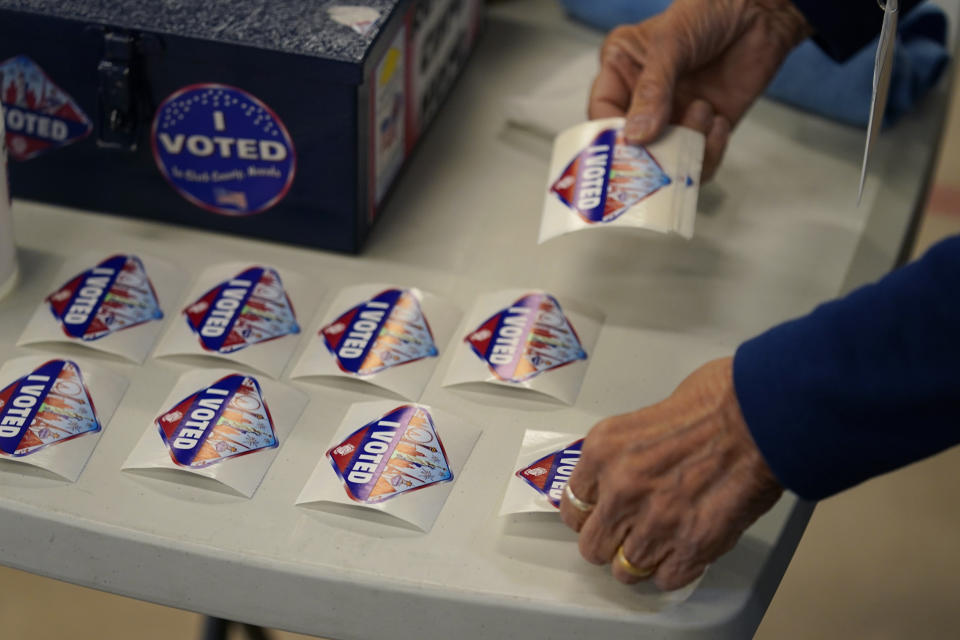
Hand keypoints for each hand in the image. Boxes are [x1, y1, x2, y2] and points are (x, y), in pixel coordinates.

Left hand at [559, 357, 782, 589]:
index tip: (599, 516)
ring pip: (626, 570)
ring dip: (642, 561)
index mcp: (603, 452)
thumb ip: (626, 453)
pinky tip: (683, 553)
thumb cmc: (716, 401)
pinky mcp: (692, 545)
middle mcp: (621, 490)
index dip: (589, 515)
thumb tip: (625, 472)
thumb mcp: (644, 416)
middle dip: (611, 543)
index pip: (573, 505)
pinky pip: (667, 578)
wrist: (760, 416)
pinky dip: (675, 570)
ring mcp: (655, 522)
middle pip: (593, 546)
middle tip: (628, 534)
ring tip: (659, 546)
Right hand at [589, 0, 811, 180]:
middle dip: (646, 153)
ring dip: (684, 147)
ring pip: (665, 159)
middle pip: (631, 145)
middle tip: (658, 160)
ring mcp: (674, 117)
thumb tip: (635, 135)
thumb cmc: (709, 10)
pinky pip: (698, 160)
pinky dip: (709, 151)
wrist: (762, 11)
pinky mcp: (705, 130)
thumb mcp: (671, 43)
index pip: (602, 112)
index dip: (608, 134)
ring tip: (704, 111)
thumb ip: (652, 89)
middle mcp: (643, 99)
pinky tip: (719, 121)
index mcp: (622, 70)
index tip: (624, 147)